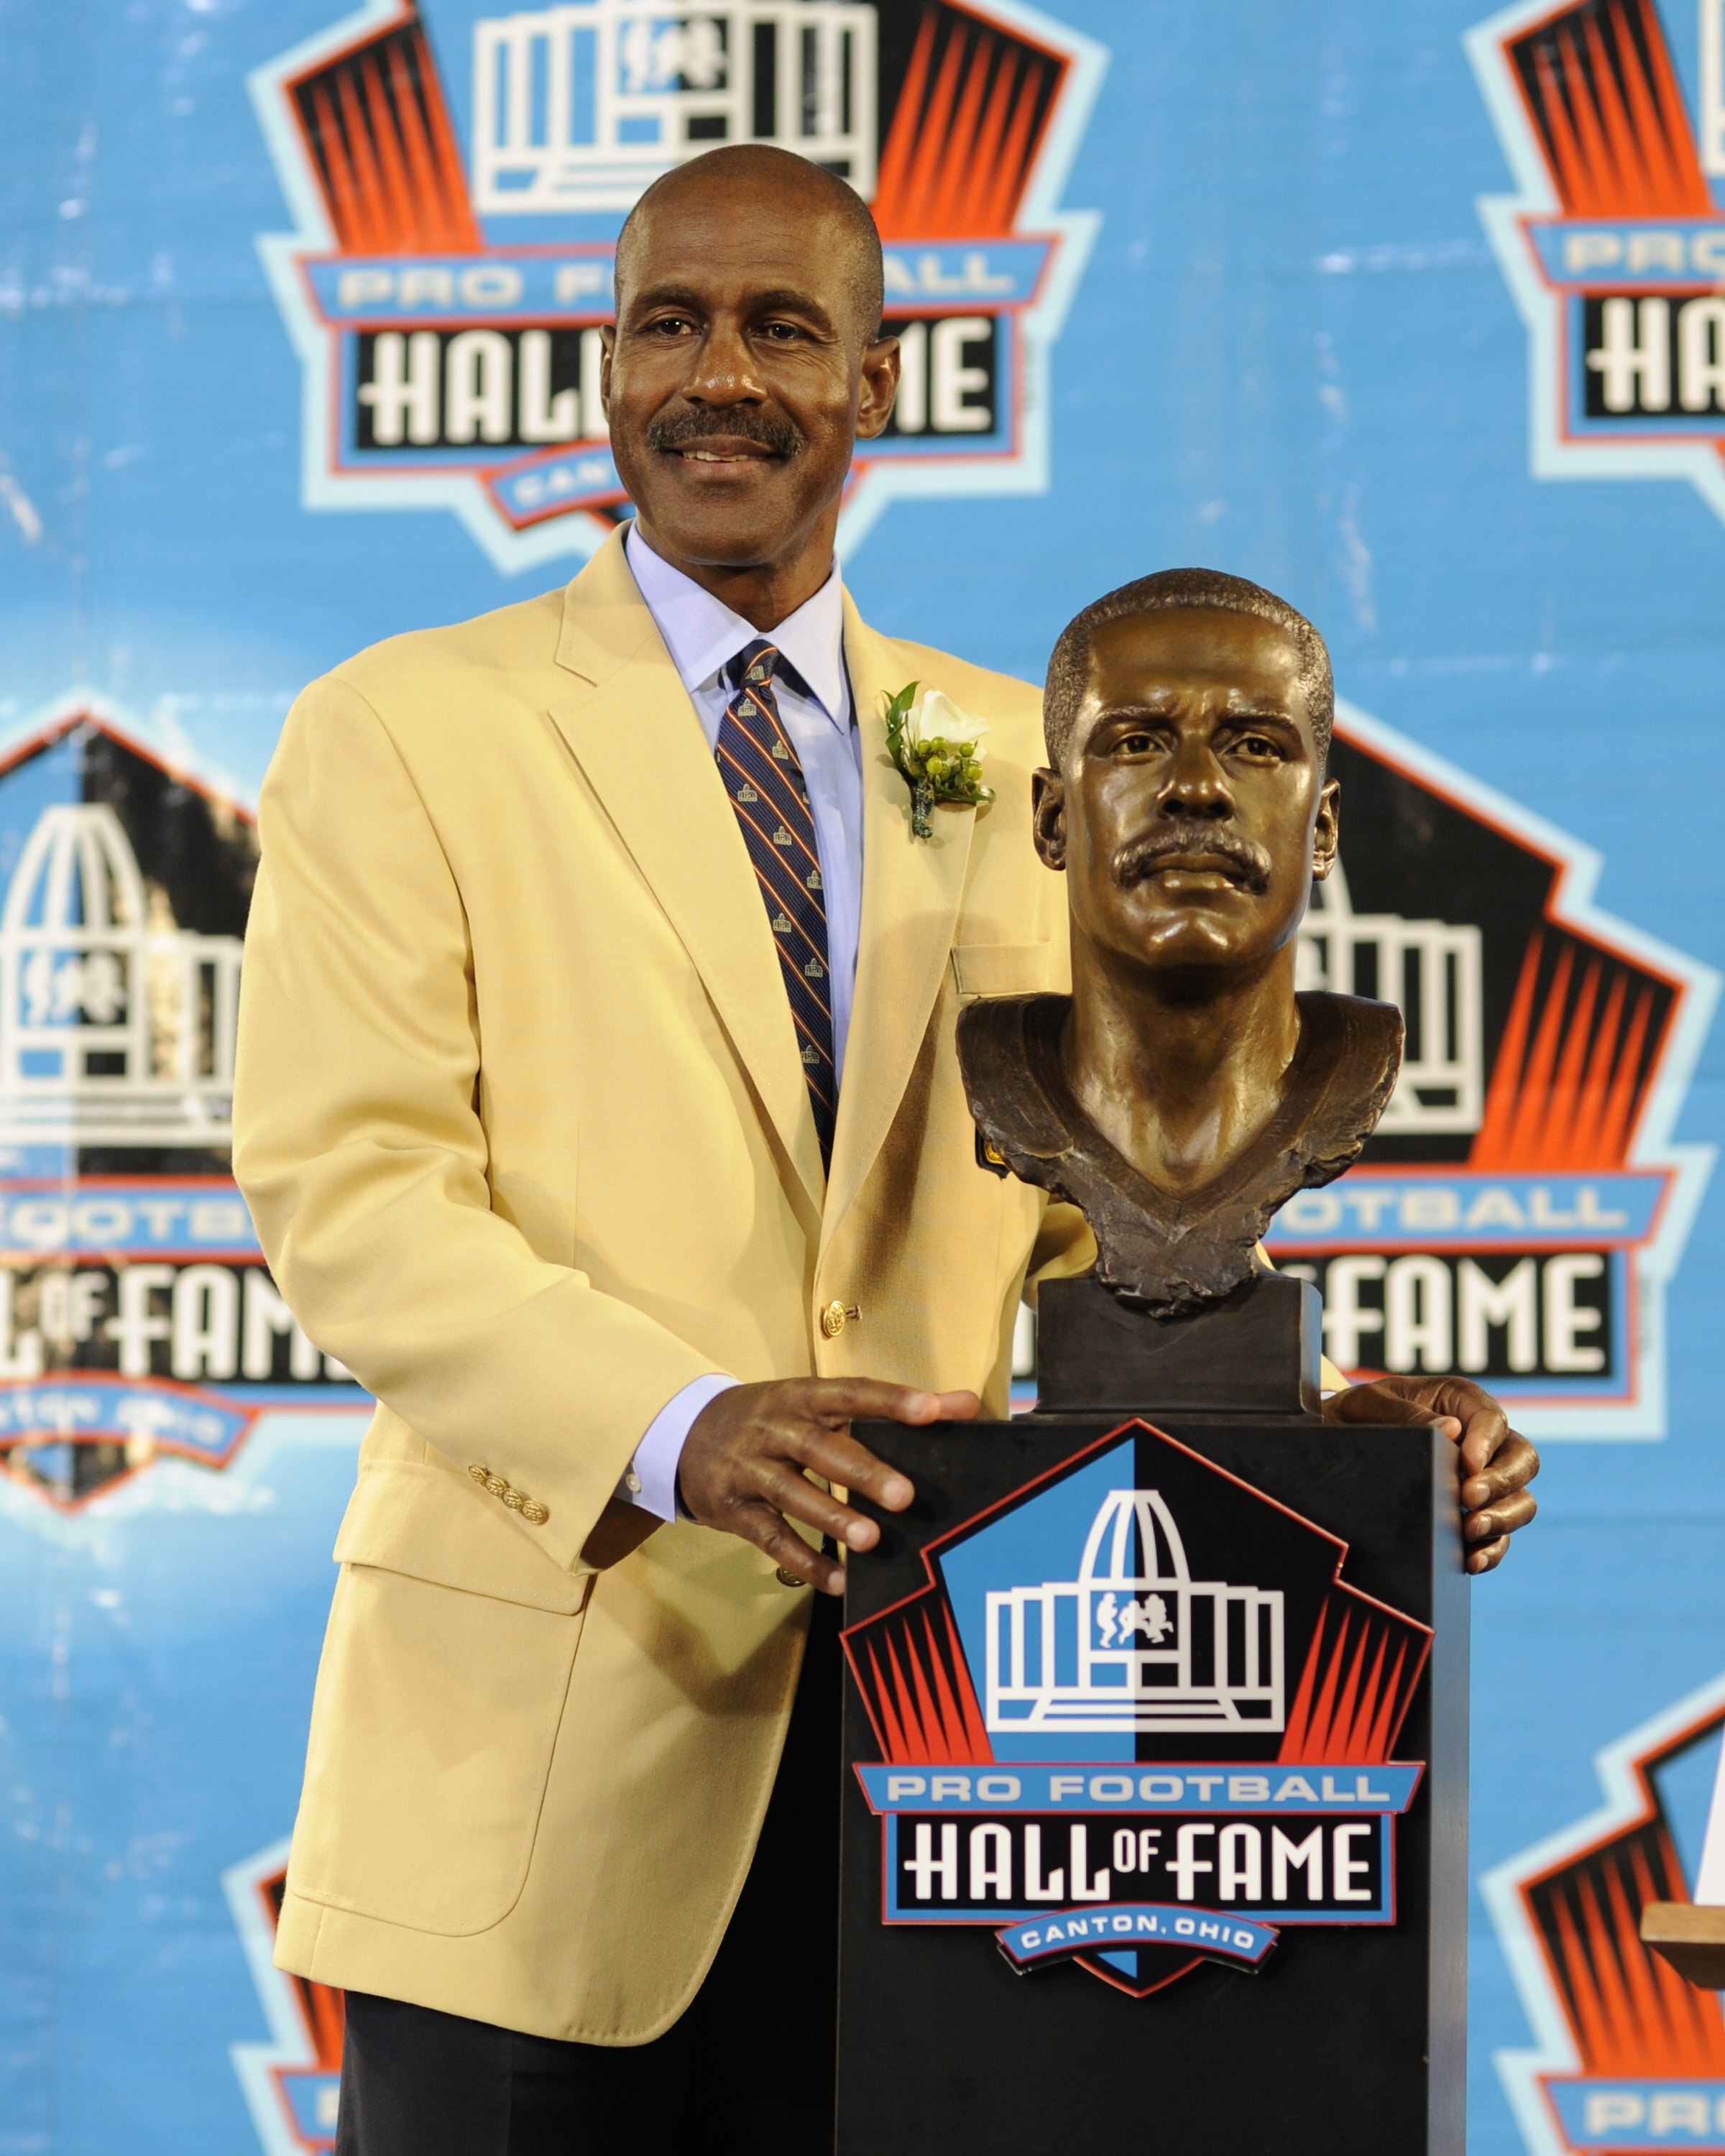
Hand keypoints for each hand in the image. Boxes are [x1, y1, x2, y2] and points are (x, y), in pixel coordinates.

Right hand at [678, 1378, 979, 1594]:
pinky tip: (840, 1580)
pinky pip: (771, 1538)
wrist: (683, 1433)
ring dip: (833, 1517)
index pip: (850, 1393)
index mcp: (801, 1396)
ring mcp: (750, 1469)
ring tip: (872, 1540)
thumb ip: (889, 1408)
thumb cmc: (773, 1420)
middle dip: (863, 1471)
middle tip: (905, 1496)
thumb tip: (966, 1404)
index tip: (932, 1410)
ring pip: (792, 1494)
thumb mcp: (817, 1403)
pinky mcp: (733, 1508)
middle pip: (819, 1448)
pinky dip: (805, 1561)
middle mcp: (773, 1428)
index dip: (890, 1400)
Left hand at [1323, 1374, 1538, 1574]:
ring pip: (1520, 1500)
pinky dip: (1492, 1549)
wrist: (1339, 1443)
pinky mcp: (1476, 1515)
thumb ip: (1404, 1413)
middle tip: (1468, 1498)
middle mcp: (1483, 1441)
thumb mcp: (1368, 1404)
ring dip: (1503, 1518)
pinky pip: (1500, 1536)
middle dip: (1501, 1482)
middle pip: (1521, 1460)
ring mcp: (1484, 1480)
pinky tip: (1472, 1559)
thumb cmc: (1357, 1414)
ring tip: (1470, 1528)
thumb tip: (1449, 1430)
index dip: (1487, 1443)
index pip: (1493, 1419)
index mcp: (1461, 1403)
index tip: (1468, 1464)